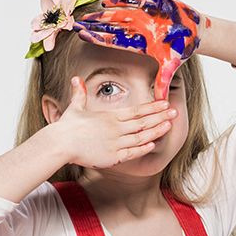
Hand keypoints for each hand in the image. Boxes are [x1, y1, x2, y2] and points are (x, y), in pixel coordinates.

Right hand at [50, 76, 177, 167]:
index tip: (164, 103)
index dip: (152, 107)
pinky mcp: (113, 157)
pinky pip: (132, 152)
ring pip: (141, 136)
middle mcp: (116, 128)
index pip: (136, 110)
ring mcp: (116, 143)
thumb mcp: (75, 107)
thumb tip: (76, 79)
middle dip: (160, 116)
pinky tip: (154, 144)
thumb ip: (79, 94)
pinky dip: (143, 148)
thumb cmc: (66, 127)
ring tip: (169, 125)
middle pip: (143, 122)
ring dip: (157, 131)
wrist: (60, 144)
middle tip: (175, 111)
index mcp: (110, 116)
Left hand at [73, 0, 204, 99]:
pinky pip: (132, 2)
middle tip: (75, 23)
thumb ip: (163, 82)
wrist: (195, 31)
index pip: (113, 41)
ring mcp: (142, 16)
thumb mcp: (171, 65)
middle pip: (111, 27)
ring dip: (102, 14)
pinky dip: (119, 1)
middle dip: (93, 26)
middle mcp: (136, 29)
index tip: (81, 36)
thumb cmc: (182, 48)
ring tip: (86, 13)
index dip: (97, 38)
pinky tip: (104, 1)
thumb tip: (162, 103)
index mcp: (138, 43)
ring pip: (117, 14)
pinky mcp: (150, 4)